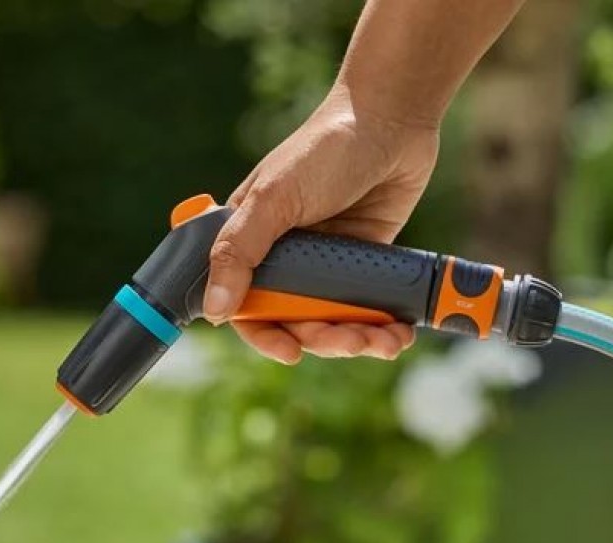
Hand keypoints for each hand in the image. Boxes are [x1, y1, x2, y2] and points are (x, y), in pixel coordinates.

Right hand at [202, 85, 439, 363]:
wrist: (392, 120)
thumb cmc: (323, 151)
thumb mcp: (273, 199)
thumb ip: (239, 252)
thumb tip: (214, 312)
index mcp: (253, 246)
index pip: (247, 307)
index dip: (265, 336)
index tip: (291, 352)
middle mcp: (287, 262)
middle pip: (297, 324)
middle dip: (323, 341)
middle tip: (350, 340)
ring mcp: (327, 266)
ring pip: (335, 323)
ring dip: (357, 340)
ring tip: (383, 340)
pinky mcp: (364, 265)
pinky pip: (369, 310)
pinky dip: (384, 328)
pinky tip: (398, 335)